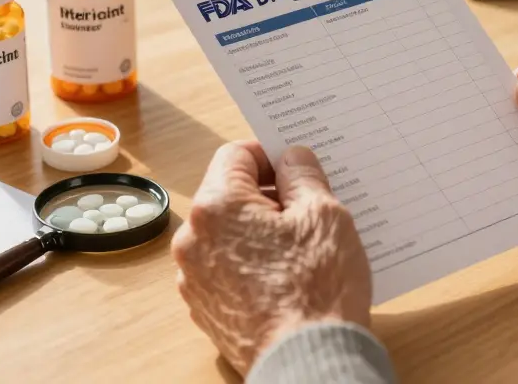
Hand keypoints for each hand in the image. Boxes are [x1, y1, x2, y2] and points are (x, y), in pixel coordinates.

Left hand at [172, 141, 371, 373]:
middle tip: (307, 210)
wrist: (308, 362)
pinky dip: (250, 263)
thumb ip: (303, 174)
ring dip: (258, 231)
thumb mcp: (324, 214)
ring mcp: (194, 278)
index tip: (295, 169)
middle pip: (227, 195)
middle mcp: (193, 240)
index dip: (269, 156)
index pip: (236, 155)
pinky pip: (226, 268)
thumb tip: (291, 159)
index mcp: (217, 207)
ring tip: (299, 248)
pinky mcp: (205, 309)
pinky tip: (285, 276)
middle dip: (266, 195)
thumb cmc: (317, 289)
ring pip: (227, 233)